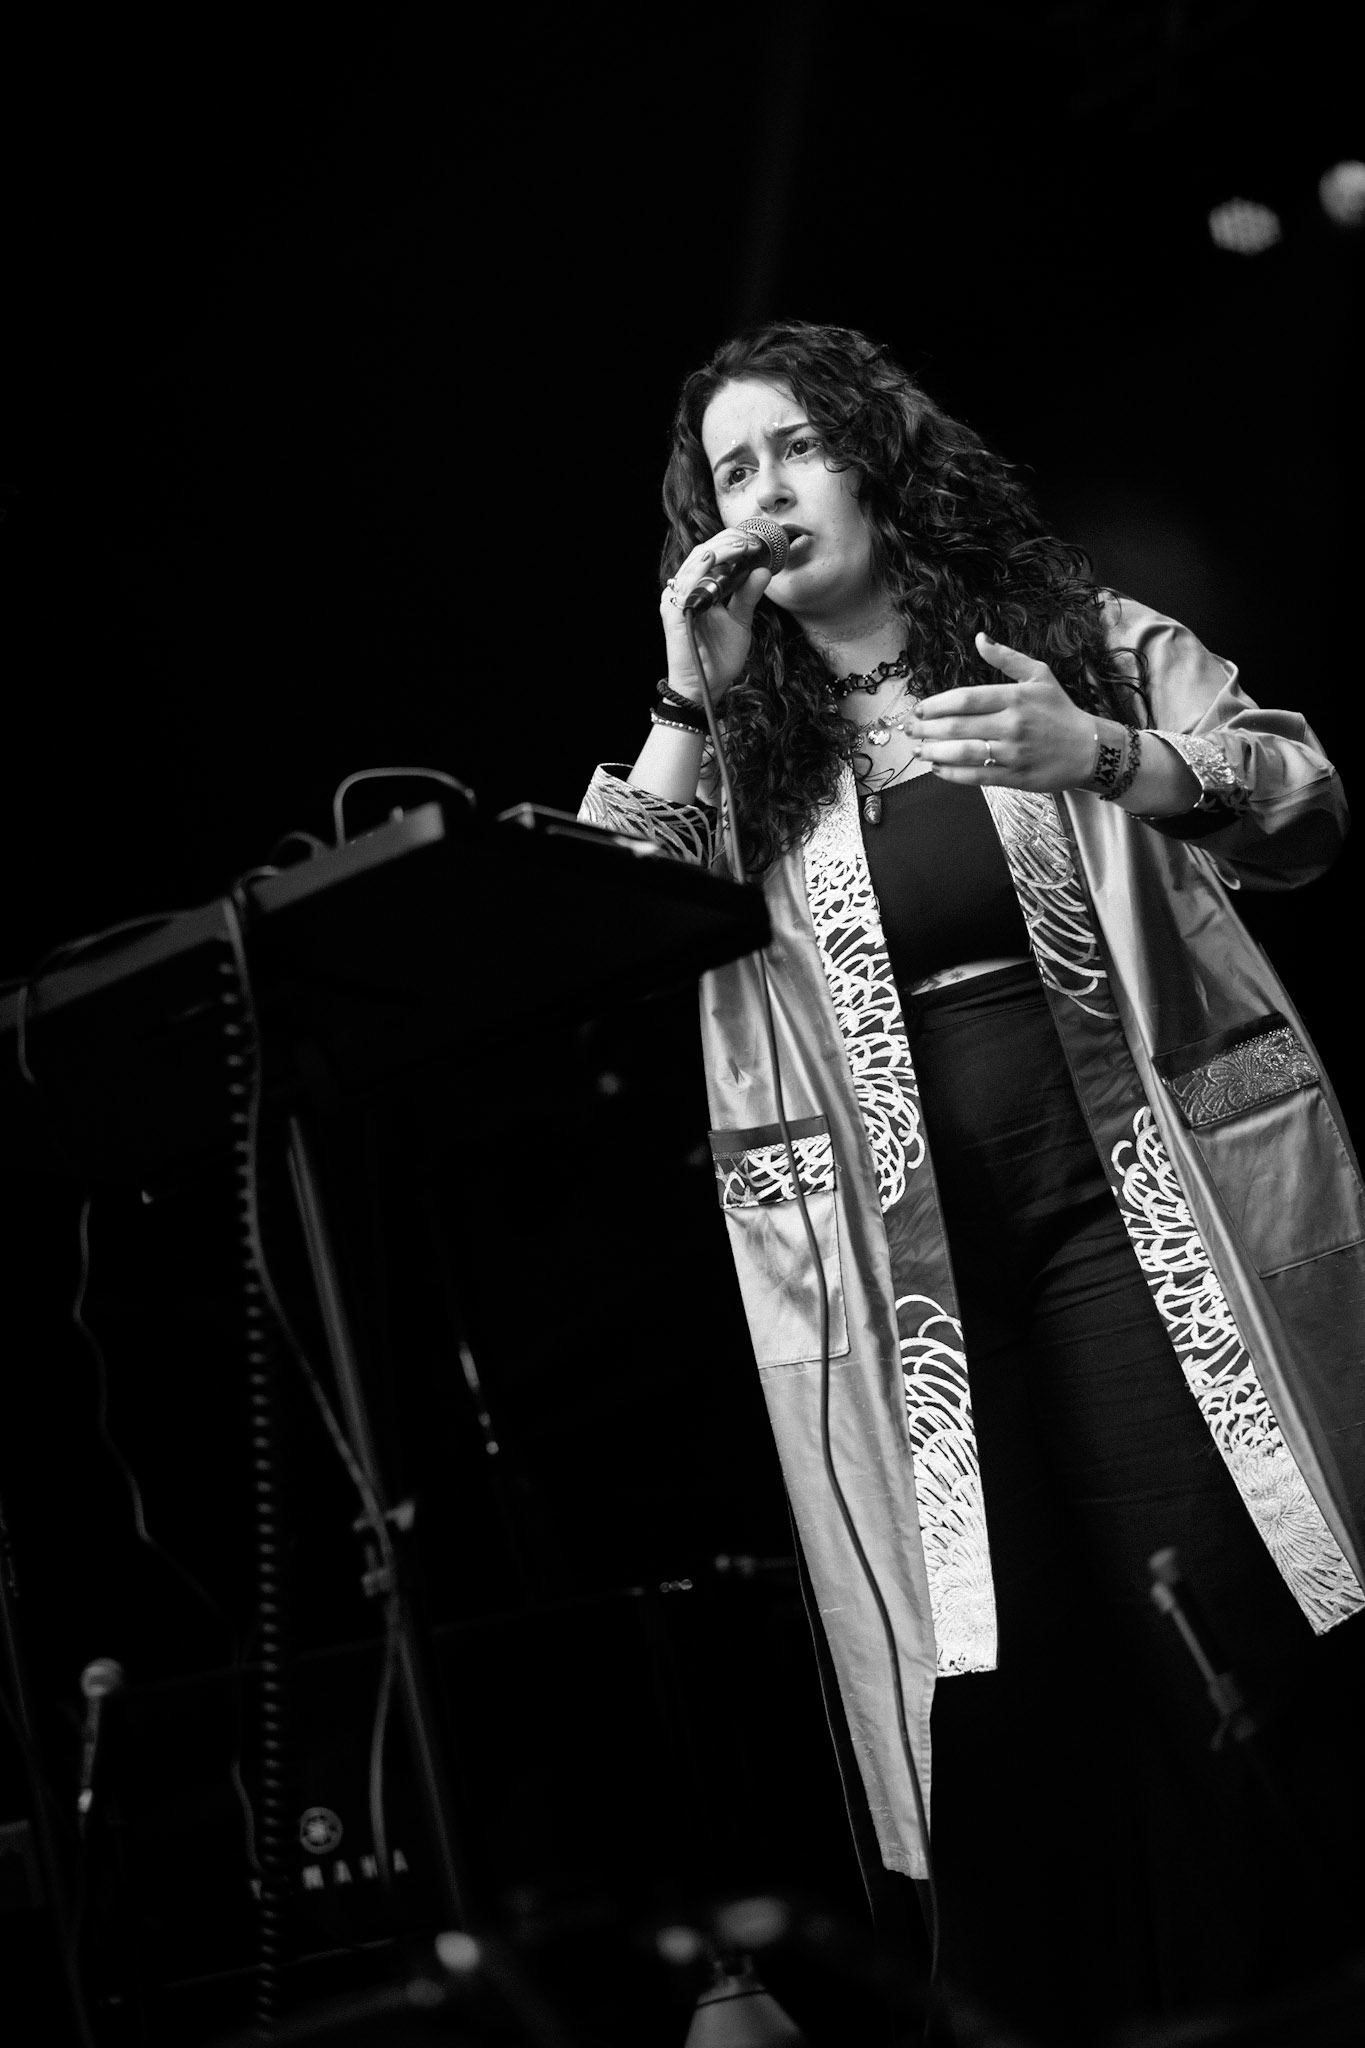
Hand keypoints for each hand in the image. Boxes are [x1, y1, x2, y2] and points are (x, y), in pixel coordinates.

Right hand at [659, 529, 775, 703]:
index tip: (756, 540)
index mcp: (699, 589)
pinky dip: (699, 570)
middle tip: (752, 540)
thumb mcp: (740, 620)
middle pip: (703, 553)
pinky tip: (714, 560)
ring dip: (719, 551)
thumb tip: (763, 570)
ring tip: (742, 546)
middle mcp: (685, 591)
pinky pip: (685, 586)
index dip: (732, 542)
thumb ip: (749, 595)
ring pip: (694, 563)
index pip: (712, 555)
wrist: (707, 686)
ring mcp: (677, 601)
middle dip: (728, 541)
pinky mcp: (673, 614)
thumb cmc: (718, 656)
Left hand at [909, 632, 1097, 789]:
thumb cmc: (1060, 710)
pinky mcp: (1014, 777)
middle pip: (958, 726)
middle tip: (909, 730)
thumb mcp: (1039, 675)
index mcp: (1015, 697)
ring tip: (918, 750)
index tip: (919, 709)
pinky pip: (976, 776)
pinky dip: (952, 774)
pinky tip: (938, 768)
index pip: (965, 699)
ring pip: (963, 753)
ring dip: (934, 752)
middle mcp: (1012, 724)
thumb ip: (1006, 658)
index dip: (936, 705)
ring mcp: (1012, 753)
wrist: (1089, 749)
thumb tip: (979, 638)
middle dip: (927, 729)